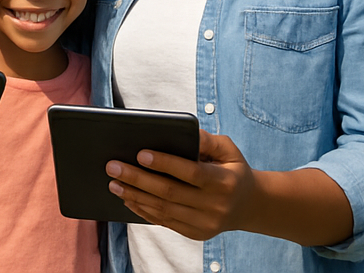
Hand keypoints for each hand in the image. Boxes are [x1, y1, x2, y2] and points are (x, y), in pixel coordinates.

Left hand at [106, 129, 256, 239]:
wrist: (250, 205)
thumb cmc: (233, 169)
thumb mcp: (228, 148)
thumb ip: (205, 139)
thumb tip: (180, 130)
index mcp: (224, 181)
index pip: (190, 172)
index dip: (165, 163)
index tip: (140, 153)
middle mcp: (215, 206)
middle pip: (170, 193)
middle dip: (138, 179)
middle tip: (113, 166)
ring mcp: (205, 223)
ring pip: (164, 210)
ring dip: (135, 196)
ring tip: (114, 183)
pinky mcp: (196, 233)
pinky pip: (165, 222)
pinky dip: (144, 211)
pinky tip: (128, 199)